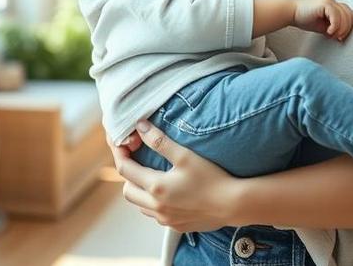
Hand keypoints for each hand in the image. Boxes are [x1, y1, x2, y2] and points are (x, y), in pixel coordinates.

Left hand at [112, 120, 239, 231]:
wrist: (233, 204)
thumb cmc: (212, 178)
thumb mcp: (185, 156)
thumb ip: (160, 141)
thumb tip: (140, 127)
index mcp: (156, 187)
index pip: (125, 169)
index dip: (119, 154)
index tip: (121, 143)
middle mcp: (156, 207)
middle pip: (127, 191)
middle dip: (128, 175)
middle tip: (137, 160)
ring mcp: (165, 219)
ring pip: (140, 205)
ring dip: (140, 190)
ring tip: (152, 176)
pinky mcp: (175, 226)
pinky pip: (154, 215)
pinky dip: (153, 203)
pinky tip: (168, 193)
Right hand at [292, 0, 352, 40]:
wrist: (289, 13)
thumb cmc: (303, 19)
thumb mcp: (321, 26)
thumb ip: (332, 29)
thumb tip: (341, 38)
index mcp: (332, 4)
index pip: (348, 14)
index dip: (347, 26)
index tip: (340, 37)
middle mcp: (332, 0)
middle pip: (349, 14)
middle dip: (346, 28)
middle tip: (337, 38)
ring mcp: (328, 0)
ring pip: (344, 15)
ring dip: (341, 28)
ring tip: (331, 34)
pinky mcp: (324, 3)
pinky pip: (336, 15)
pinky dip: (335, 26)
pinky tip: (328, 32)